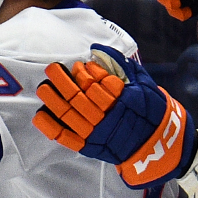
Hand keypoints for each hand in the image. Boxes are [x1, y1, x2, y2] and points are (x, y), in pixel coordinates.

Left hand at [33, 45, 196, 187]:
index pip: (98, 84)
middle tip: (52, 69)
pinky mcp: (90, 147)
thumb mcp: (143, 84)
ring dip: (54, 100)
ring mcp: (98, 134)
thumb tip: (97, 49)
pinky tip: (40, 115)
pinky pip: (67, 138)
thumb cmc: (151, 111)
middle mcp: (109, 117)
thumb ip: (121, 65)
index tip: (78, 66)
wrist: (157, 145)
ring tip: (44, 87)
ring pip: (70, 114)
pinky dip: (51, 127)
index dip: (85, 74)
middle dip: (63, 81)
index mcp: (124, 100)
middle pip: (80, 97)